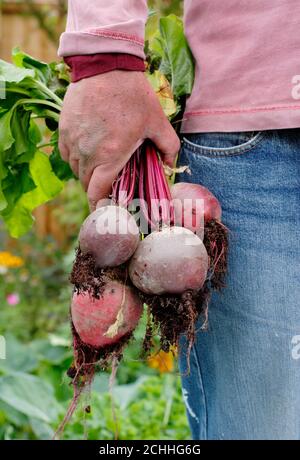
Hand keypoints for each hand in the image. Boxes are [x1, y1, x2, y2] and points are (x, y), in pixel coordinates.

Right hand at [59, 71, 179, 209]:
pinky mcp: (63, 128)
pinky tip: (88, 150)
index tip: (106, 208)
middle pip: (86, 184)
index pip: (97, 193)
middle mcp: (87, 153)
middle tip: (109, 185)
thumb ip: (168, 147)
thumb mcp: (157, 121)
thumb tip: (170, 164)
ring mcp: (72, 140)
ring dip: (87, 173)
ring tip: (101, 166)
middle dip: (97, 189)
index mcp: (110, 156)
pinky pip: (66, 153)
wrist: (105, 64)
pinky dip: (76, 158)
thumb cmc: (133, 95)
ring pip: (75, 169)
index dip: (100, 205)